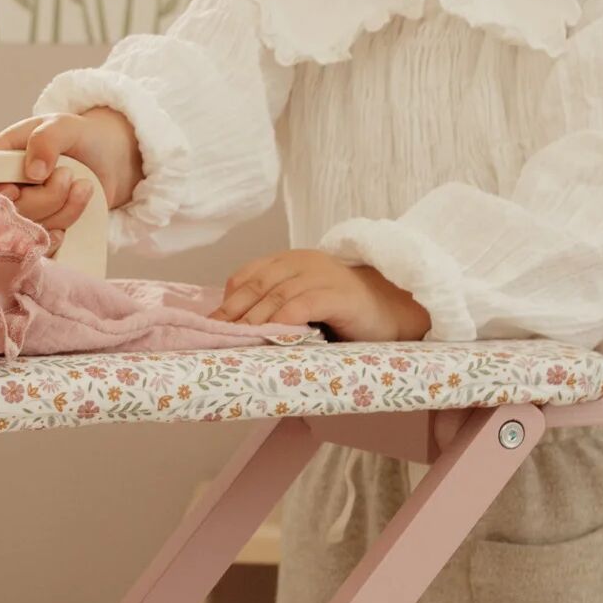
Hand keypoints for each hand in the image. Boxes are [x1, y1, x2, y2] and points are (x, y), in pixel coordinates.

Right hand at [0, 107, 142, 252]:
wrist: (109, 158)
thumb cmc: (77, 136)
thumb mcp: (64, 125)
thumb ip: (45, 140)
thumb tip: (33, 172)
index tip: (16, 189)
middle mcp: (6, 190)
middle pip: (8, 214)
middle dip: (45, 197)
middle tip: (67, 174)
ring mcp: (25, 215)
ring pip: (31, 231)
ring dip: (64, 209)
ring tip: (81, 184)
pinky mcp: (43, 232)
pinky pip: (45, 245)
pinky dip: (66, 227)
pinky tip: (77, 208)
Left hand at [211, 250, 430, 342]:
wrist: (390, 312)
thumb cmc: (340, 312)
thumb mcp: (301, 302)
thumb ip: (273, 306)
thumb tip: (231, 329)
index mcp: (289, 261)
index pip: (247, 276)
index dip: (228, 301)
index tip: (211, 325)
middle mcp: (303, 263)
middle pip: (257, 286)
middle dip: (234, 313)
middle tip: (216, 336)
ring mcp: (322, 276)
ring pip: (277, 296)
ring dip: (254, 320)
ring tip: (239, 341)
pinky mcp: (339, 296)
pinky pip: (303, 305)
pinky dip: (284, 321)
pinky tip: (273, 336)